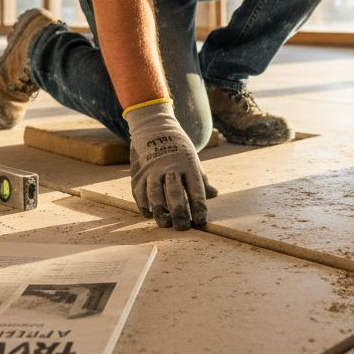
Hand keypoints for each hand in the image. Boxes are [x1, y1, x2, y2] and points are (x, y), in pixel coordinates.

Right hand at [124, 100, 217, 229]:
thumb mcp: (193, 160)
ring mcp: (153, 169)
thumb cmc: (179, 148)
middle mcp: (171, 167)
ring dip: (160, 211)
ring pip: (155, 194)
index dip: (199, 206)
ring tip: (165, 223)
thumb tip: (214, 195)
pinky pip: (140, 191)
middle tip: (182, 227)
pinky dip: (143, 204)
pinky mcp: (139, 172)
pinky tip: (149, 214)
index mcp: (188, 164)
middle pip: (175, 193)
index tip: (201, 221)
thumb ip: (202, 179)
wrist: (154, 127)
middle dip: (179, 212)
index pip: (196, 189)